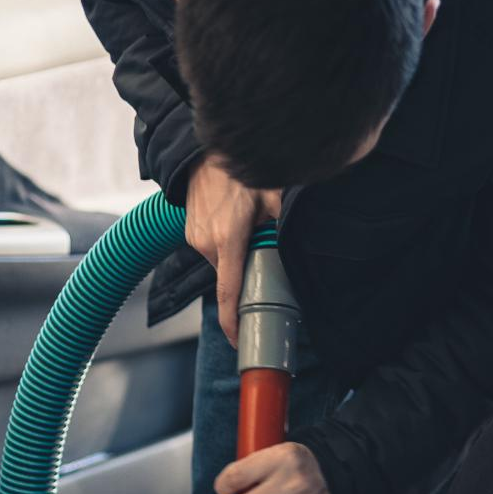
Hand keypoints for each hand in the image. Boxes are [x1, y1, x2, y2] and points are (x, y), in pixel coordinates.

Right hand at [184, 159, 282, 345]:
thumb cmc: (240, 174)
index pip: (228, 291)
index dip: (232, 321)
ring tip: (248, 229)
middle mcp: (206, 243)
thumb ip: (286, 223)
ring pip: (222, 262)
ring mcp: (195, 238)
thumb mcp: (272, 195)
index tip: (238, 340)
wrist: (203, 153)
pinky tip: (235, 222)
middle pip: (231, 276)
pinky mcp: (190, 232)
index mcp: (227, 240)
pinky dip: (226, 246)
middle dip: (247, 274)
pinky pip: (212, 249)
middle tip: (264, 257)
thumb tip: (302, 243)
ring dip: (237, 256)